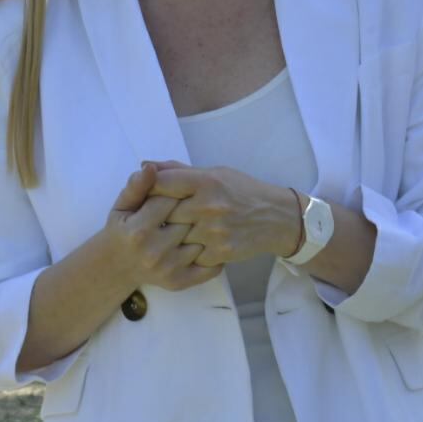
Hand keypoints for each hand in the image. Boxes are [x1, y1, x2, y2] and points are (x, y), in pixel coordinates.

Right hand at [103, 164, 220, 291]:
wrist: (117, 267)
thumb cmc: (121, 230)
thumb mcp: (123, 205)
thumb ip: (138, 187)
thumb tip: (150, 168)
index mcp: (139, 230)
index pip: (170, 201)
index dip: (177, 192)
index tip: (179, 191)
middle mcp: (155, 252)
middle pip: (188, 220)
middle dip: (192, 210)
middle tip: (194, 206)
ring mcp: (169, 269)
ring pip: (201, 240)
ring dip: (204, 230)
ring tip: (203, 222)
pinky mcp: (179, 282)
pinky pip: (209, 267)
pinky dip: (215, 255)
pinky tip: (212, 242)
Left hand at [146, 161, 300, 266]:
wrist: (277, 218)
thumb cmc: (243, 191)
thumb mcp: (215, 173)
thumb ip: (179, 171)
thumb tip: (145, 165)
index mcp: (206, 181)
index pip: (162, 183)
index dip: (148, 189)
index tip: (145, 195)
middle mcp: (208, 206)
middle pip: (163, 212)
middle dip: (156, 215)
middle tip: (153, 218)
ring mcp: (214, 232)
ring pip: (174, 237)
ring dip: (170, 236)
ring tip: (169, 233)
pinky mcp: (220, 253)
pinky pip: (190, 256)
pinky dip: (187, 252)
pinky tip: (189, 247)